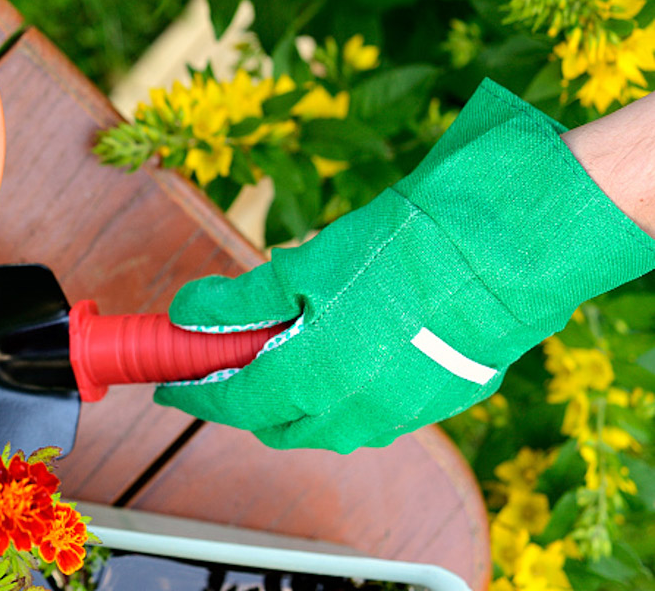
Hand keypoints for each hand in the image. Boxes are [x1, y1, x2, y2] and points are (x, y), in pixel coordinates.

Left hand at [154, 79, 654, 452]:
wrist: (504, 252)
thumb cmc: (401, 250)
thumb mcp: (302, 266)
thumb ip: (239, 302)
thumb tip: (187, 315)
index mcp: (313, 380)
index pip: (233, 404)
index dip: (195, 393)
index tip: (171, 382)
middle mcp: (354, 412)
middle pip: (278, 425)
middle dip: (245, 399)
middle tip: (226, 360)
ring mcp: (400, 414)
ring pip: (327, 425)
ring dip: (296, 400)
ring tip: (285, 349)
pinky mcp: (438, 402)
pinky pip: (373, 413)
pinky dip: (343, 393)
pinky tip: (344, 351)